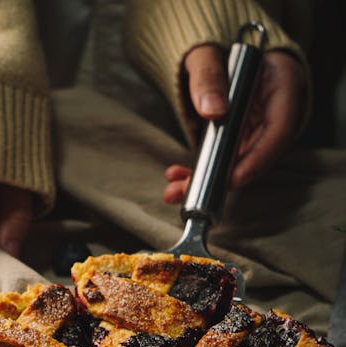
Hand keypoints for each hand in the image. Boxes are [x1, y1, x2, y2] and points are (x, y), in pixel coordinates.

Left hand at [163, 45, 305, 203]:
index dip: (257, 159)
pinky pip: (224, 160)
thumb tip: (212, 110)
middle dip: (223, 177)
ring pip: (238, 163)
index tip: (232, 178)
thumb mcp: (208, 52)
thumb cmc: (215, 47)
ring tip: (174, 190)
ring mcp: (258, 127)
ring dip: (205, 180)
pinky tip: (178, 178)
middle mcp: (274, 110)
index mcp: (282, 83)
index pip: (280, 128)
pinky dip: (201, 172)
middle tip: (189, 189)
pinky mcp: (240, 138)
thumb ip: (209, 75)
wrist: (211, 52)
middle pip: (257, 153)